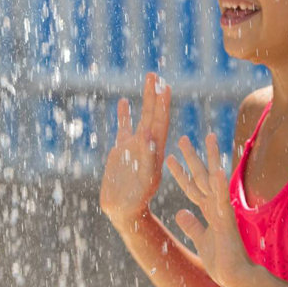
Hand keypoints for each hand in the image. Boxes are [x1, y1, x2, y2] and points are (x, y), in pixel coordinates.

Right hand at [100, 72, 170, 224]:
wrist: (124, 211)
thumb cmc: (136, 201)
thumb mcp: (145, 181)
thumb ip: (146, 158)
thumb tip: (147, 134)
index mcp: (155, 152)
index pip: (161, 124)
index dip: (163, 106)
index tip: (165, 88)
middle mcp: (147, 145)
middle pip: (153, 115)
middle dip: (155, 95)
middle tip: (155, 75)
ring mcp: (134, 146)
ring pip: (141, 117)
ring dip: (145, 99)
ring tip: (149, 79)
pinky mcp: (122, 150)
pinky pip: (124, 128)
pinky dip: (125, 115)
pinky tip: (124, 101)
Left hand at [166, 133, 255, 286]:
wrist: (235, 278)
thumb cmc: (221, 261)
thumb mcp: (201, 240)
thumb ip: (192, 225)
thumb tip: (180, 213)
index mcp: (208, 210)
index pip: (191, 186)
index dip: (180, 173)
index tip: (168, 157)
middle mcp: (215, 206)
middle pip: (200, 176)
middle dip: (191, 158)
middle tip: (182, 138)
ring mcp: (223, 210)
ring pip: (215, 179)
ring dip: (211, 158)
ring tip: (209, 138)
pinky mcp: (227, 220)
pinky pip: (223, 199)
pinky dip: (220, 184)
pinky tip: (218, 169)